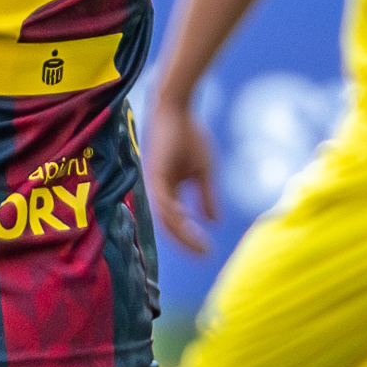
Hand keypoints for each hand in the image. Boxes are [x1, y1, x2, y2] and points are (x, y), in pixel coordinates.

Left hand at [145, 92, 219, 255]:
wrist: (178, 109)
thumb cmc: (189, 136)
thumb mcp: (203, 172)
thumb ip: (206, 197)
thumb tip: (212, 222)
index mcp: (167, 192)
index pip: (176, 223)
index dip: (190, 239)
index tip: (207, 252)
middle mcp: (157, 192)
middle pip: (169, 226)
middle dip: (186, 243)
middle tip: (204, 256)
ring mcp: (153, 184)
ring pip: (165, 217)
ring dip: (182, 233)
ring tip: (200, 245)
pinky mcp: (153, 173)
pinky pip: (163, 200)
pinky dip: (175, 214)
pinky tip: (188, 224)